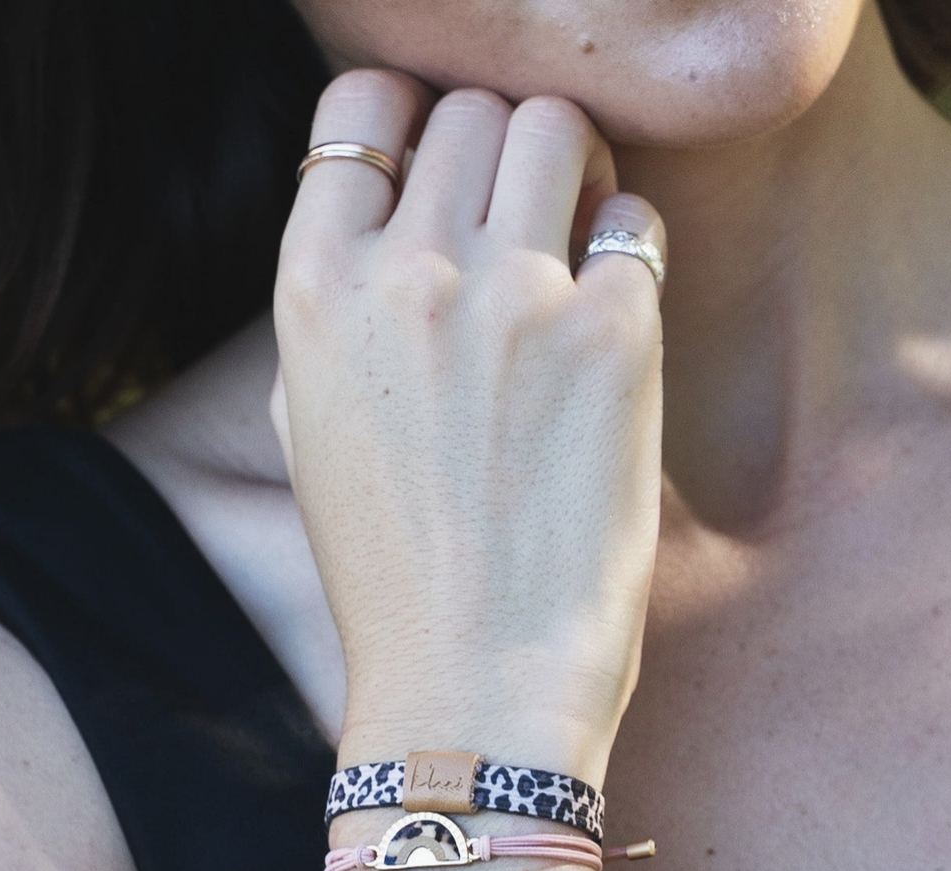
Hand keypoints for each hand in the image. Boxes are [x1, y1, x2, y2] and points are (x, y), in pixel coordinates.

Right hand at [273, 70, 665, 786]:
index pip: (360, 105)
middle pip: (470, 110)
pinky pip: (636, 224)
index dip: (413, 121)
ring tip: (580, 241)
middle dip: (503, 151)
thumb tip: (392, 228)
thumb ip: (341, 314)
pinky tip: (617, 318)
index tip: (445, 171)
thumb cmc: (396, 582)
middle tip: (528, 223)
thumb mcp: (315, 435)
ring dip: (575, 168)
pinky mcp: (611, 339)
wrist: (475, 685)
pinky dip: (631, 251)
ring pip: (555, 128)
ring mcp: (513, 298)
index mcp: (314, 292)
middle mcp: (407, 273)